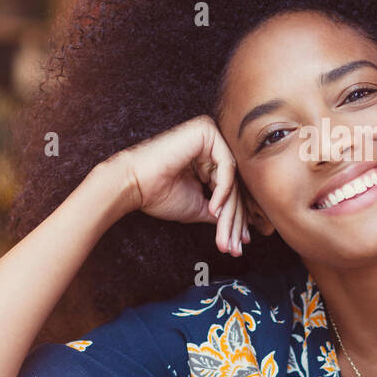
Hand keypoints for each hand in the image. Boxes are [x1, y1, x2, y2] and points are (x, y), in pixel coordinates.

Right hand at [96, 115, 249, 255]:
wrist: (133, 185)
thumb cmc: (159, 194)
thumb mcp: (199, 206)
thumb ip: (221, 210)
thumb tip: (243, 226)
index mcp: (208, 158)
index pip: (231, 189)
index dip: (237, 218)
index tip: (240, 242)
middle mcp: (212, 145)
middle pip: (234, 184)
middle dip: (235, 219)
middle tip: (237, 245)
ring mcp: (210, 135)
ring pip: (232, 178)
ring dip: (230, 211)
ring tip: (225, 236)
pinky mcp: (207, 131)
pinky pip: (226, 166)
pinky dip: (223, 190)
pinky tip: (214, 209)